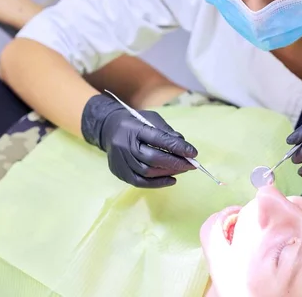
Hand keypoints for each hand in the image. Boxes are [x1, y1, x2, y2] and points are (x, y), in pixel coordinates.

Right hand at [81, 94, 197, 187]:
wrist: (108, 128)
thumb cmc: (135, 122)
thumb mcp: (151, 119)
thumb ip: (167, 132)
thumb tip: (184, 147)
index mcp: (134, 128)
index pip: (158, 139)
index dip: (177, 147)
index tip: (193, 153)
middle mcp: (125, 145)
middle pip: (153, 158)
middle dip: (176, 163)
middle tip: (192, 164)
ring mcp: (120, 160)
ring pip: (147, 172)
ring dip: (169, 172)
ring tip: (183, 170)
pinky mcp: (119, 172)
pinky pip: (140, 182)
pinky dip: (158, 183)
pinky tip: (171, 179)